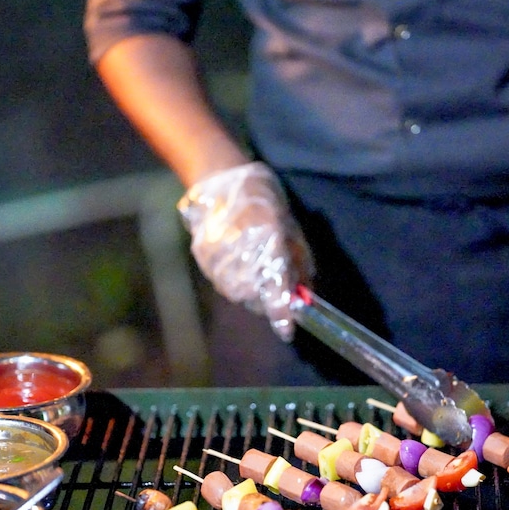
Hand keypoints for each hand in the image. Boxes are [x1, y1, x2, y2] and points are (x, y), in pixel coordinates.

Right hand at [177, 161, 312, 340]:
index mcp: (266, 241)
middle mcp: (240, 252)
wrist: (218, 179)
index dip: (281, 311)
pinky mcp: (202, 258)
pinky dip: (233, 279)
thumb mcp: (289, 224)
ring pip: (237, 293)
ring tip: (253, 268)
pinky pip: (222, 281)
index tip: (288, 330)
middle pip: (256, 297)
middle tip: (274, 285)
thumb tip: (306, 291)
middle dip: (268, 299)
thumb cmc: (261, 198)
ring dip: (250, 290)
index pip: (275, 286)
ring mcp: (217, 257)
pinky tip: (236, 261)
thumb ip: (298, 260)